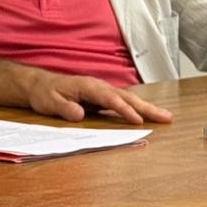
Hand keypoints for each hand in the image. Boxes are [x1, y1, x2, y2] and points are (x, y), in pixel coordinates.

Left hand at [24, 71, 172, 124]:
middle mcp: (98, 86)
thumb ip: (64, 108)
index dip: (124, 110)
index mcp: (88, 87)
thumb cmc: (44, 93)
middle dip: (146, 107)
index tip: (138, 121)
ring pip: (127, 98)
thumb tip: (79, 114)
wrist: (39, 85)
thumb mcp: (49, 102)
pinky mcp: (101, 97)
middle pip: (126, 97)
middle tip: (167, 117)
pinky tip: (148, 115)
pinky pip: (122, 102)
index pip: (110, 99)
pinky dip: (136, 108)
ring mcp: (101, 91)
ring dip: (146, 107)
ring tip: (166, 116)